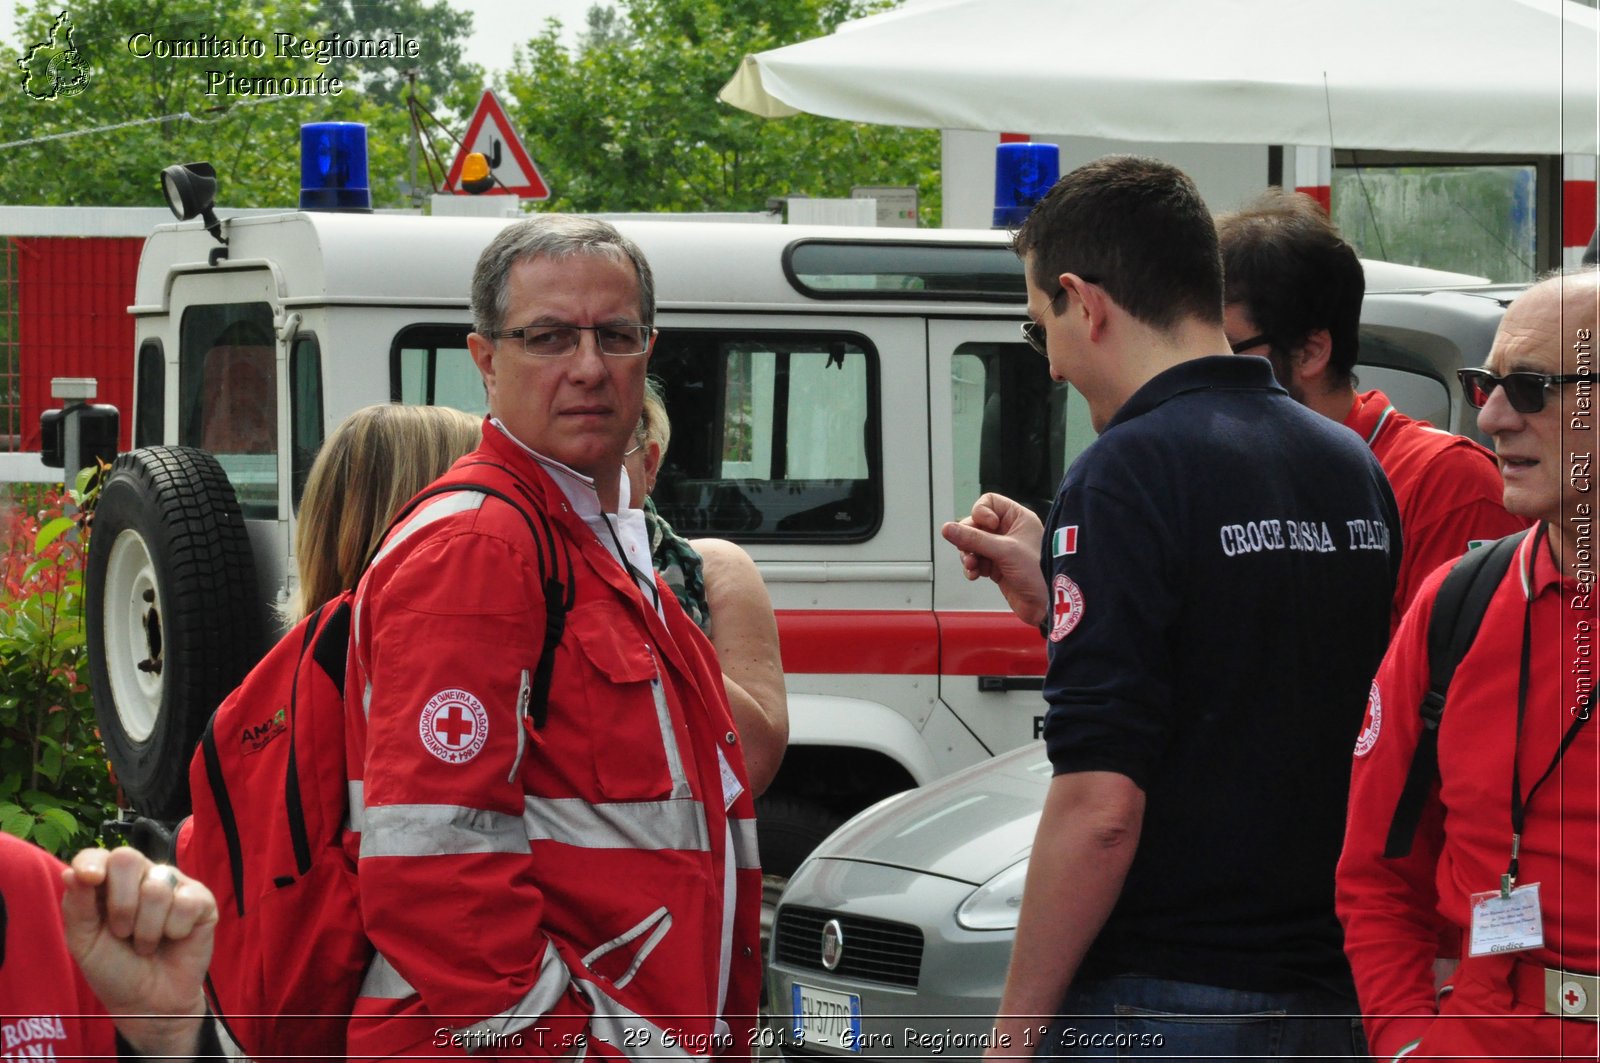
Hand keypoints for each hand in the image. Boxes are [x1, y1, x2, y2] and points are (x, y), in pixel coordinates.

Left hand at [61, 846, 214, 1057]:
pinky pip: (186, 903)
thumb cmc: (114, 970)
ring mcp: (174, 886)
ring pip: (157, 887)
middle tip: (122, 933)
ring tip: (147, 945)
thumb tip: (72, 872)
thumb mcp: (85, 944)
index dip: (93, 862)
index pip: (98, 855)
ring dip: (147, 929)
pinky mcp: (202, 901)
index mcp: (109, 884)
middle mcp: (142, 878)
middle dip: (121, 904)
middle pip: (128, 859)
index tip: (89, 878)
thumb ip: (77, 908)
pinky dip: (175, 930)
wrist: (149, 1002)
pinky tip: (174, 938)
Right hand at [941, 493, 1047, 625]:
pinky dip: (972, 567)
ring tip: (972, 566)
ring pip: (973, 544)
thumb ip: (974, 538)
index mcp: (1018, 518)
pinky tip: (975, 575)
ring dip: (968, 555)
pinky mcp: (997, 567)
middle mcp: (1009, 531)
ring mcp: (1002, 550)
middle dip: (969, 539)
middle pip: (976, 525)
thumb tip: (947, 528)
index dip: (981, 513)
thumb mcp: (1004, 551)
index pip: (989, 502)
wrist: (1046, 605)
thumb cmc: (1038, 573)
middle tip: (969, 551)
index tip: (984, 526)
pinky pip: (977, 561)